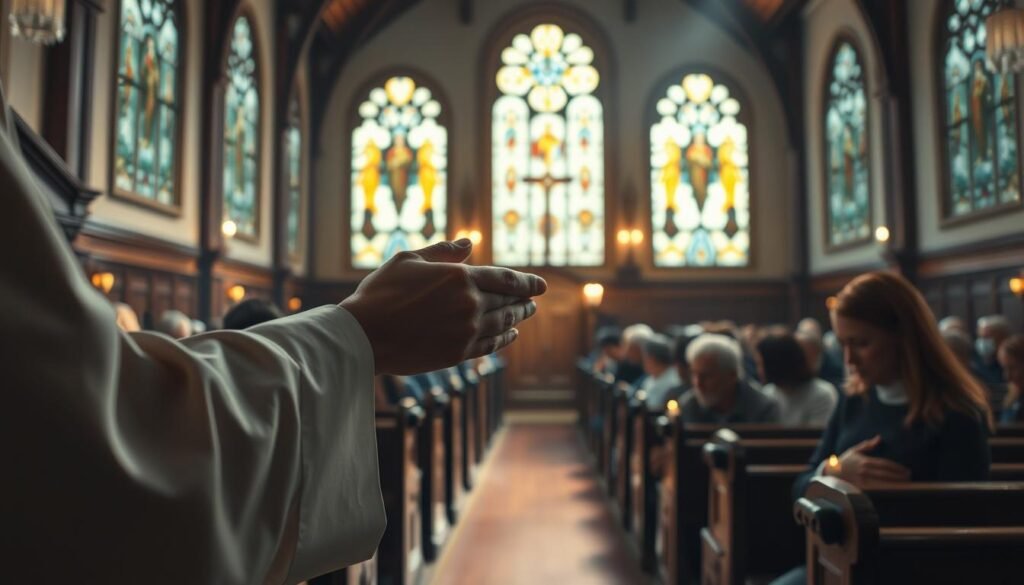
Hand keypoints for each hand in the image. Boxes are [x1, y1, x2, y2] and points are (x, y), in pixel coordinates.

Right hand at [340, 239, 545, 374]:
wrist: (364, 335)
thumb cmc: (381, 292)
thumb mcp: (409, 259)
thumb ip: (443, 252)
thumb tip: (469, 243)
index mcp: (460, 278)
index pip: (506, 279)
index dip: (527, 282)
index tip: (541, 285)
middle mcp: (469, 305)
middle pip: (508, 303)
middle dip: (523, 301)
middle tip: (533, 301)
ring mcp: (465, 332)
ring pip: (502, 324)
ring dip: (517, 319)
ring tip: (524, 315)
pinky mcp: (457, 353)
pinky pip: (490, 346)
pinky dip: (503, 340)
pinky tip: (509, 336)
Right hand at [824, 435, 910, 486]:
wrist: (832, 471)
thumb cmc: (845, 459)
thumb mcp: (855, 450)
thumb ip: (868, 445)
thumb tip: (879, 438)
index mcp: (865, 460)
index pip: (884, 464)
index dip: (895, 467)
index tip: (905, 469)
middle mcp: (865, 470)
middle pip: (885, 473)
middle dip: (898, 475)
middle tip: (909, 476)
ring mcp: (862, 479)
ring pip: (881, 481)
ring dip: (894, 482)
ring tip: (905, 482)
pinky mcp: (860, 486)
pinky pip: (875, 487)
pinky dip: (885, 488)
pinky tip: (893, 489)